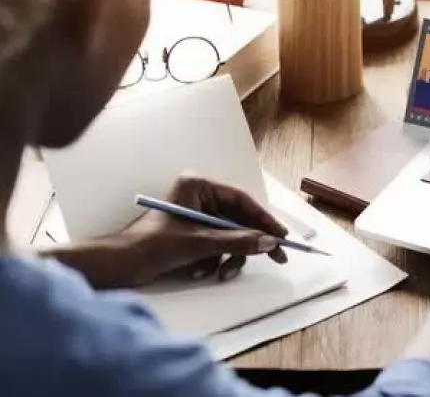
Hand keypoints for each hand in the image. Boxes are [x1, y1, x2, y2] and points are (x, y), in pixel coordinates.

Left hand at [112, 175, 287, 285]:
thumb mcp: (199, 243)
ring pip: (231, 236)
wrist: (119, 265)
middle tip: (277, 257)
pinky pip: (218, 246)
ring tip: (221, 273)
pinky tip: (202, 272)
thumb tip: (269, 243)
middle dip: (249, 243)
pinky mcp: (193, 234)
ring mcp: (197, 216)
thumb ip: (237, 241)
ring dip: (229, 257)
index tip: (281, 236)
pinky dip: (215, 261)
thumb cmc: (151, 245)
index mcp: (199, 186)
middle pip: (239, 219)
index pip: (242, 200)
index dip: (264, 219)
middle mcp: (200, 197)